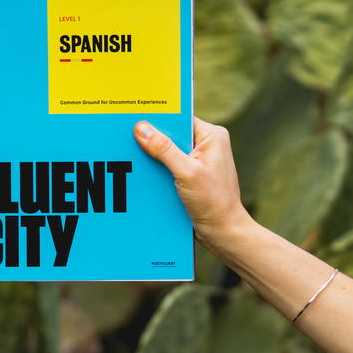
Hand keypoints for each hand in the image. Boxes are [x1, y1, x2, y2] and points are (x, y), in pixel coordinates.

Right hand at [133, 116, 255, 246]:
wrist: (223, 233)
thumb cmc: (213, 202)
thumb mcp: (186, 172)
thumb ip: (164, 149)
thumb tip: (141, 128)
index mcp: (212, 136)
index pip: (179, 119)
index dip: (158, 120)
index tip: (135, 119)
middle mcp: (207, 144)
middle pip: (172, 135)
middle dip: (153, 140)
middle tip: (128, 140)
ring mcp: (199, 160)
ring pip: (168, 151)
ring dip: (154, 158)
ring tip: (133, 158)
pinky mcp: (192, 175)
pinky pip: (170, 166)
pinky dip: (158, 170)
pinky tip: (144, 174)